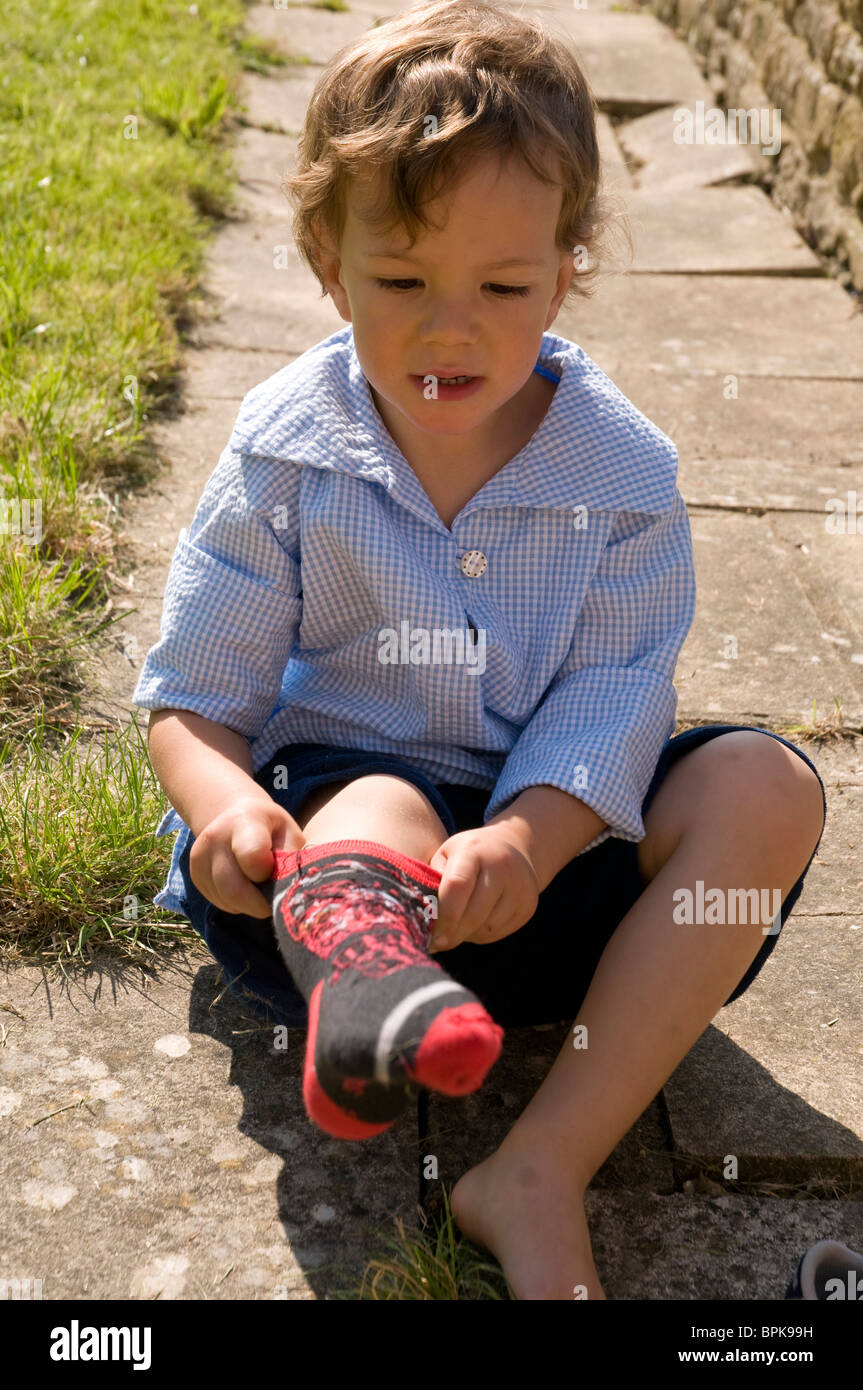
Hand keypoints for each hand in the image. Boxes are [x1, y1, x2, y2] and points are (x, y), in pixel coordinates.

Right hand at [188, 795, 305, 918]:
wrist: (234, 816)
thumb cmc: (270, 828)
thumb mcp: (289, 834)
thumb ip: (292, 859)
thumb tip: (293, 891)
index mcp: (244, 822)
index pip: (252, 856)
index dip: (268, 876)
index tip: (278, 876)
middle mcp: (215, 837)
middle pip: (233, 889)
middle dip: (258, 904)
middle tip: (274, 900)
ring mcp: (199, 857)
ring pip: (226, 900)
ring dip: (248, 904)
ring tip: (259, 887)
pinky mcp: (194, 874)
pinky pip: (219, 902)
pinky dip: (236, 903)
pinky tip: (244, 887)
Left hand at [426, 825, 538, 952]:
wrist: (515, 847)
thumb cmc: (469, 854)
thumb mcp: (447, 854)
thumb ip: (432, 879)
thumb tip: (418, 917)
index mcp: (474, 851)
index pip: (457, 885)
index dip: (443, 915)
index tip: (431, 936)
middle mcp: (502, 867)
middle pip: (474, 913)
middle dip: (453, 933)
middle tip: (437, 943)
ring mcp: (520, 887)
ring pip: (487, 927)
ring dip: (467, 934)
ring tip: (457, 926)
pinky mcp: (528, 906)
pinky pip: (499, 932)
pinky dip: (482, 934)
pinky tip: (474, 923)